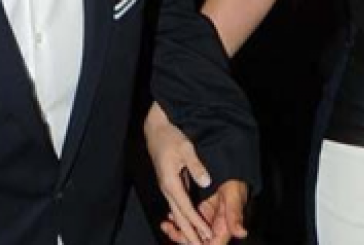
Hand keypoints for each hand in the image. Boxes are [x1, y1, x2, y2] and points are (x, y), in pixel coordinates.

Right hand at [145, 103, 213, 243]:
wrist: (156, 130)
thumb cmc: (171, 137)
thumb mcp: (186, 148)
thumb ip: (196, 166)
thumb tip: (207, 182)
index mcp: (170, 183)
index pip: (185, 209)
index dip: (196, 223)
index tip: (207, 234)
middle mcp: (167, 189)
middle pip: (178, 217)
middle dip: (189, 233)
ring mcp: (167, 187)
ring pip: (176, 213)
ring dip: (186, 228)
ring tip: (198, 240)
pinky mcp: (169, 184)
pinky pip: (177, 206)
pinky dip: (184, 218)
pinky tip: (190, 224)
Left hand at [161, 180, 248, 244]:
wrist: (231, 172)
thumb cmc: (236, 184)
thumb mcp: (235, 198)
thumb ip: (235, 216)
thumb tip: (241, 233)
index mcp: (224, 228)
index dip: (198, 244)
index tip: (189, 242)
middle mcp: (214, 227)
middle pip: (197, 241)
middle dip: (182, 238)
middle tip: (169, 229)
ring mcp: (207, 220)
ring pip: (191, 232)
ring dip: (177, 231)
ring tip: (165, 224)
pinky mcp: (201, 211)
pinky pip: (189, 221)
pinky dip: (179, 220)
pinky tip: (170, 215)